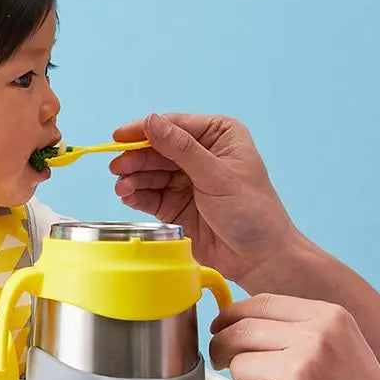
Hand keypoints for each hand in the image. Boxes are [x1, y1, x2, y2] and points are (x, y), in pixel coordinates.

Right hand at [110, 113, 301, 285]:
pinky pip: (151, 195)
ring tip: (122, 187)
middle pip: (158, 149)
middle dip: (136, 158)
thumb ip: (181, 149)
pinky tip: (128, 196)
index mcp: (218, 135)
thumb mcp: (216, 175)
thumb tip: (151, 121)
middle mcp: (201, 154)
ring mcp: (187, 180)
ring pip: (151, 172)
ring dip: (134, 178)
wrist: (261, 258)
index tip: (119, 136)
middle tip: (118, 167)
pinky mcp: (177, 205)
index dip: (145, 129)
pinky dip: (137, 195)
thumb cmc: (253, 212)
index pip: (175, 125)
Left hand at [210, 294, 379, 379]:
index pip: (261, 303)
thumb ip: (303, 330)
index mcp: (328, 316)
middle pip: (241, 330)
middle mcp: (316, 335)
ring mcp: (302, 367)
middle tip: (221, 362)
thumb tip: (245, 323)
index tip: (220, 328)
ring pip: (240, 365)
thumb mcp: (342, 345)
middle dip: (222, 347)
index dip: (232, 315)